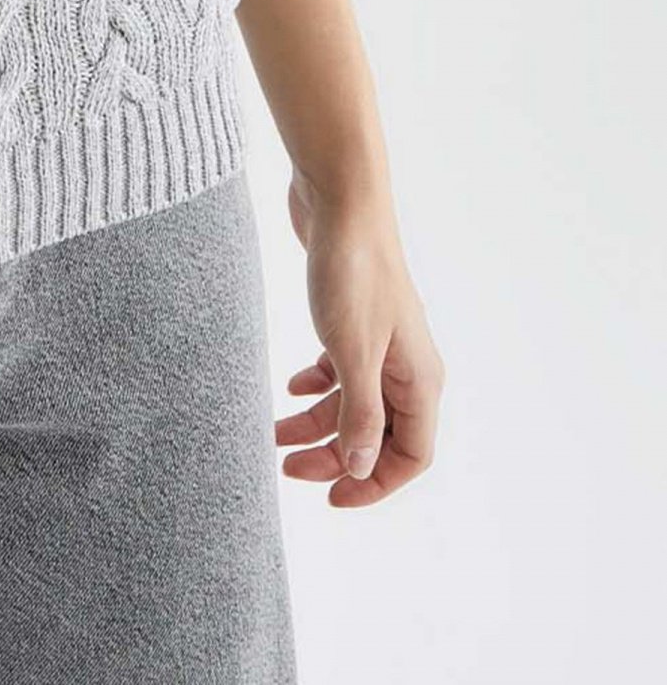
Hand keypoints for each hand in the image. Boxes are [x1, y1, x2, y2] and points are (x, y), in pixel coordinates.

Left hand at [275, 170, 443, 505]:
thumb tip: (361, 467)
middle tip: (286, 467)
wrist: (340, 197)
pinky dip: (318, 385)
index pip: (411, 456)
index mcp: (420, 380)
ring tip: (274, 434)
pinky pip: (342, 370)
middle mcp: (407, 366)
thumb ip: (360, 413)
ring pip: (354, 403)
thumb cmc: (352, 271)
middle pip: (379, 434)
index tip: (331, 498)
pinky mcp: (356, 318)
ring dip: (318, 423)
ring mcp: (383, 341)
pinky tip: (290, 386)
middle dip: (335, 456)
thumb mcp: (352, 351)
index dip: (375, 484)